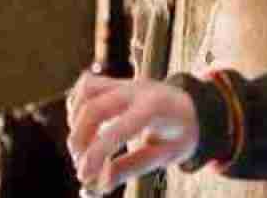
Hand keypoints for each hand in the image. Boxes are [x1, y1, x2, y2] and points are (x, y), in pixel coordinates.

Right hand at [66, 72, 198, 195]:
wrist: (191, 108)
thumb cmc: (179, 133)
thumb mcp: (165, 155)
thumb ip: (132, 167)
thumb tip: (99, 184)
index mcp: (156, 108)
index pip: (118, 129)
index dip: (96, 154)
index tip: (85, 176)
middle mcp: (137, 90)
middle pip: (94, 108)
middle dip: (80, 141)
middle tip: (82, 166)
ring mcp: (124, 83)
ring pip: (85, 93)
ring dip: (75, 123)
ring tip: (84, 148)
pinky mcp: (114, 82)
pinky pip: (85, 87)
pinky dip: (75, 107)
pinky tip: (82, 128)